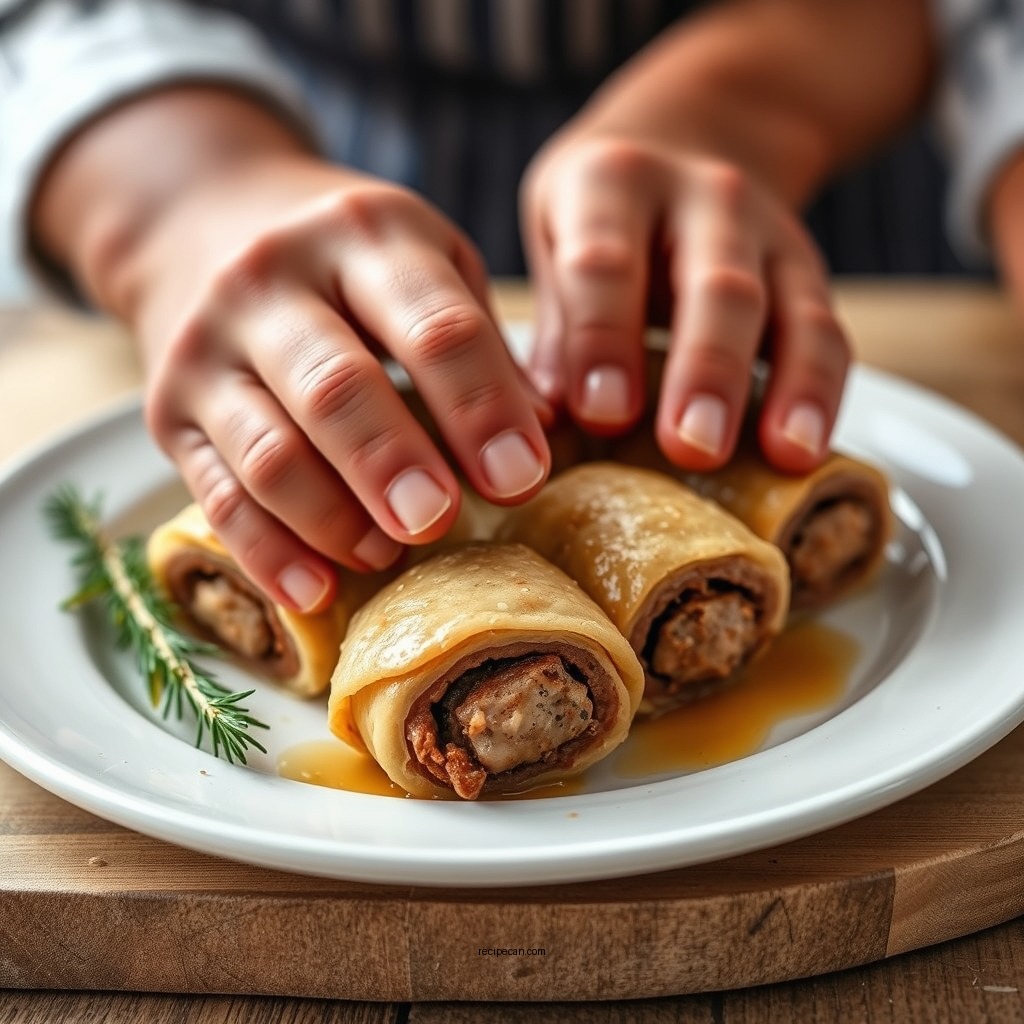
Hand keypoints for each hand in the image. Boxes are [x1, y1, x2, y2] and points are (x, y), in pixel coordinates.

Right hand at [123, 153, 549, 610]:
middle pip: (337, 387)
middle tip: (440, 522)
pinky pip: (216, 494)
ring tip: (385, 554)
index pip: (435, 326)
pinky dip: (265, 552)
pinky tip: (314, 591)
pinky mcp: (167, 409)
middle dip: (392, 464)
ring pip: (269, 451)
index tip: (522, 477)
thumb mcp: (424, 261)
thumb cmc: (346, 260)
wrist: (198, 217)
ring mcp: (208, 345)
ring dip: (331, 517)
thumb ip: (480, 340)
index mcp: (366, 235)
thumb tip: (543, 434)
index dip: (481, 407)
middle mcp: (273, 279)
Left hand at [521, 133, 849, 470]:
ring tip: (782, 455)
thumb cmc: (599, 216)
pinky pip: (826, 334)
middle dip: (706, 369)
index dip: (603, 341)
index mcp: (612, 183)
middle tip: (691, 447)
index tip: (602, 415)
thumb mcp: (556, 241)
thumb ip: (556, 333)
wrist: (686, 137)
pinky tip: (805, 451)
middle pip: (715, 286)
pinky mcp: (807, 272)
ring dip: (789, 387)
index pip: (605, 263)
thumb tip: (543, 428)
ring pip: (790, 309)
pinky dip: (821, 395)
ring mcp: (767, 232)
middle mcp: (702, 195)